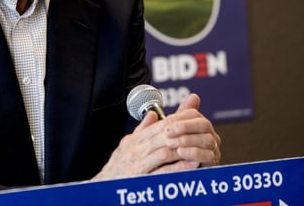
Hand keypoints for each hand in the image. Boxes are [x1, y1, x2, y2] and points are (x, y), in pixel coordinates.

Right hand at [91, 93, 220, 180]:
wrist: (103, 188)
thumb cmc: (117, 168)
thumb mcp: (127, 146)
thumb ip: (142, 131)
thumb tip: (153, 115)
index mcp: (134, 140)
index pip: (158, 125)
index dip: (177, 119)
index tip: (193, 115)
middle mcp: (135, 149)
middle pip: (163, 135)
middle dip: (183, 130)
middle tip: (200, 127)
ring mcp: (138, 164)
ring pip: (164, 151)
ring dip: (183, 148)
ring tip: (199, 145)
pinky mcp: (142, 178)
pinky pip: (163, 171)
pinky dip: (179, 167)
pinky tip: (192, 164)